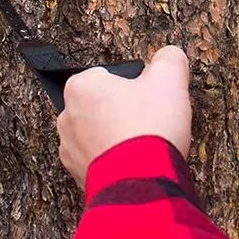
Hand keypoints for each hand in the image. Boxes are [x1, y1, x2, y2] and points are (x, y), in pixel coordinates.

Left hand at [57, 46, 191, 185]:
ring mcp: (71, 150)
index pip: (108, 75)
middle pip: (103, 106)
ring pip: (100, 134)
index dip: (135, 85)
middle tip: (150, 121)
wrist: (141, 182)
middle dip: (124, 112)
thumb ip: (169, 59)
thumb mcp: (170, 78)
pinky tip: (137, 163)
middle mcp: (68, 117)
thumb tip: (169, 56)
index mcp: (81, 87)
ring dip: (119, 137)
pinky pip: (101, 161)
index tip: (149, 97)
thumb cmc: (149, 127)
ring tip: (145, 144)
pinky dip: (117, 161)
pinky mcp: (80, 176)